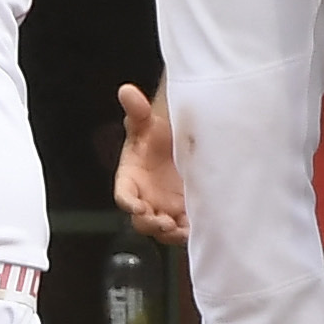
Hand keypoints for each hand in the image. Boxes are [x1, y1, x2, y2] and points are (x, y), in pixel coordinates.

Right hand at [113, 84, 187, 243]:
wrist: (179, 140)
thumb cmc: (155, 133)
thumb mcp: (146, 120)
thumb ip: (136, 109)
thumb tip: (127, 91)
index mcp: (130, 179)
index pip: (123, 195)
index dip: (128, 202)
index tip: (138, 205)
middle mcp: (144, 197)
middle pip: (141, 219)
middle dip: (151, 223)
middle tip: (164, 222)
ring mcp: (163, 208)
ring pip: (162, 229)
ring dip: (170, 232)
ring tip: (182, 229)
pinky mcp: (181, 213)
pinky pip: (183, 228)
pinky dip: (189, 231)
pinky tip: (199, 227)